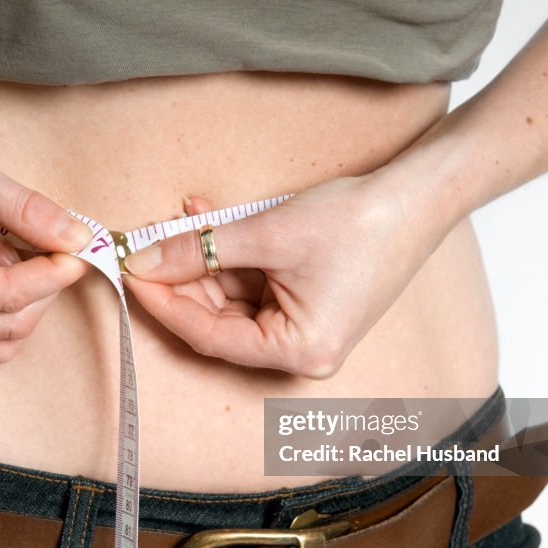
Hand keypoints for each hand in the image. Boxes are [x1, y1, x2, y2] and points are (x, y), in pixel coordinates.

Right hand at [0, 106, 92, 361]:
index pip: (7, 297)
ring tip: (11, 245)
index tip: (81, 247)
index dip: (53, 274)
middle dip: (42, 286)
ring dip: (22, 298)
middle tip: (48, 238)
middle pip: (7, 325)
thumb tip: (77, 236)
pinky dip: (0, 305)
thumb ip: (25, 209)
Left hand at [122, 175, 447, 378]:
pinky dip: (228, 256)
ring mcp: (303, 328)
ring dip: (201, 260)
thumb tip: (144, 261)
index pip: (210, 336)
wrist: (415, 197)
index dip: (165, 304)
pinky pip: (252, 285)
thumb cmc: (358, 222)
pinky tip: (205, 220)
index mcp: (298, 350)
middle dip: (180, 279)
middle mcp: (301, 351)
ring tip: (177, 222)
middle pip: (218, 321)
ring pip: (231, 299)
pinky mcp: (304, 303)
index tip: (131, 274)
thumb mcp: (267, 233)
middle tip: (144, 247)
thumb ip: (199, 250)